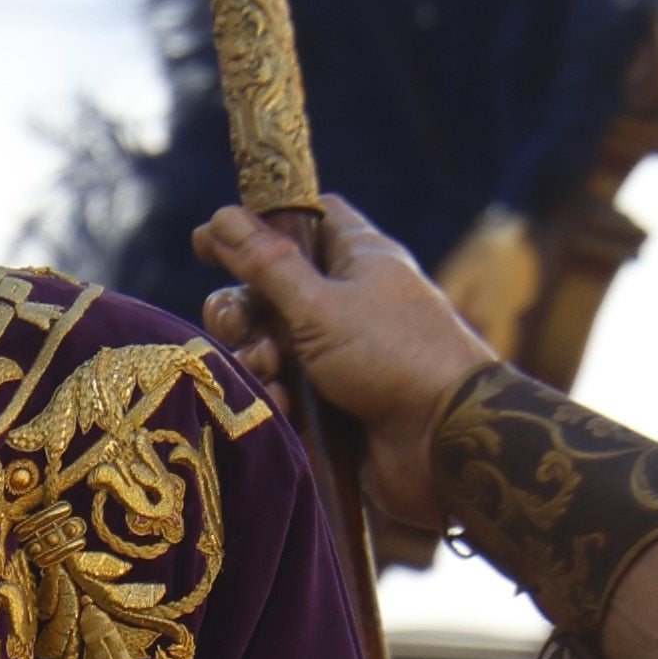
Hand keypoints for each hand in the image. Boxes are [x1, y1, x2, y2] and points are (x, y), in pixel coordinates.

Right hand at [195, 197, 493, 551]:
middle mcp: (349, 299)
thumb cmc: (392, 356)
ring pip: (273, 341)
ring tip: (270, 371)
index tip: (213, 239)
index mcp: (358, 259)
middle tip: (237, 326)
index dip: (260, 224)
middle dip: (243, 307)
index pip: (308, 218)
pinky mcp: (335, 400)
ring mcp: (342, 352)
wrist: (444, 442)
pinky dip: (277, 395)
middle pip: (274, 285)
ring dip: (257, 356)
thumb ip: (267, 265)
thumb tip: (222, 215)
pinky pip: (287, 387)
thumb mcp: (320, 305)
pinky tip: (283, 407)